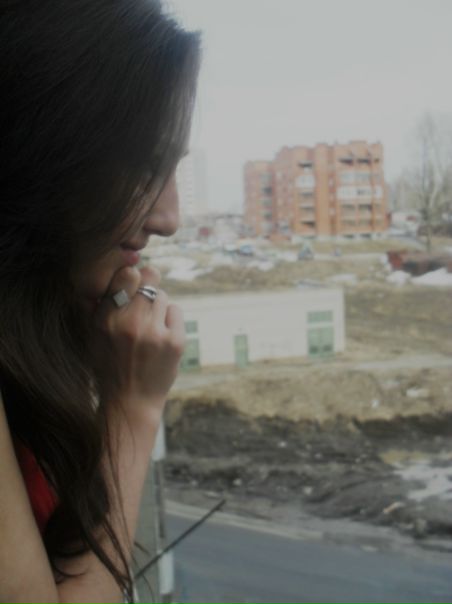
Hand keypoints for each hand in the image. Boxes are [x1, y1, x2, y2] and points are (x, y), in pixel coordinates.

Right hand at [90, 265, 184, 417]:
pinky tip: (161, 335)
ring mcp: (155, 333)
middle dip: (148, 284)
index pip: (127, 274)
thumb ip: (99, 304)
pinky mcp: (175, 342)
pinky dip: (169, 319)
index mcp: (106, 319)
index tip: (131, 284)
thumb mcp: (93, 334)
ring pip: (162, 295)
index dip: (132, 276)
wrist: (130, 401)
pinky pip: (175, 311)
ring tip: (149, 325)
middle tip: (144, 299)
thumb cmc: (109, 364)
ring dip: (157, 306)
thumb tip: (121, 270)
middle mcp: (130, 323)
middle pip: (150, 277)